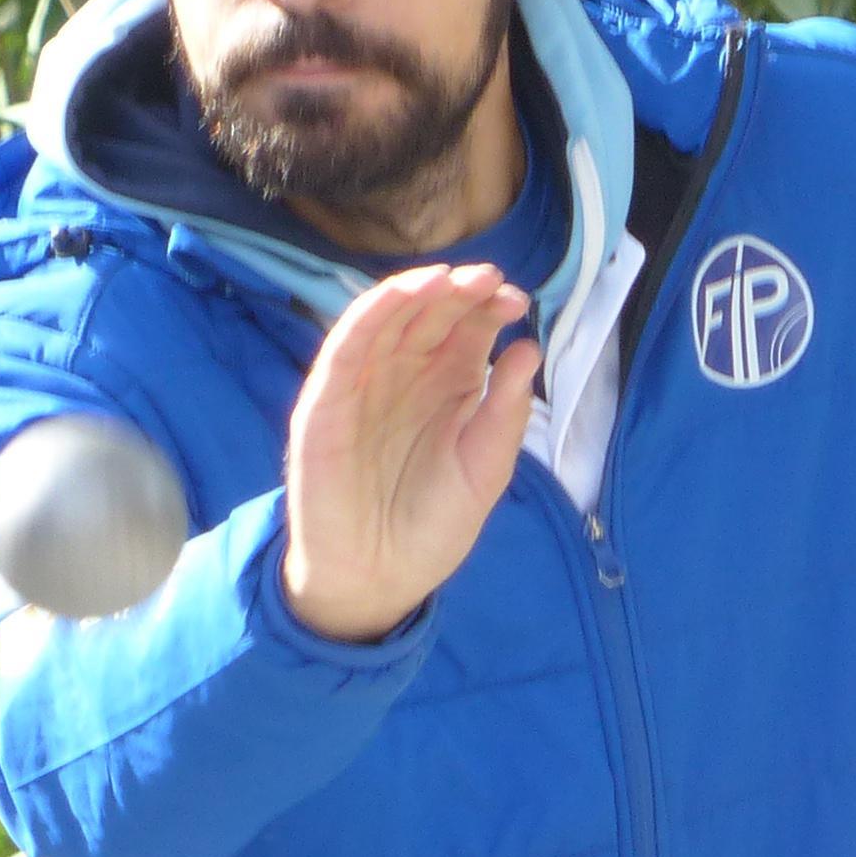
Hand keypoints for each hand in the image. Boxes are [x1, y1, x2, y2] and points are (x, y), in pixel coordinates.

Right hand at [279, 263, 537, 643]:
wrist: (377, 578)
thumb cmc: (432, 527)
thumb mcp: (485, 471)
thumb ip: (506, 414)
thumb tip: (529, 350)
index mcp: (450, 385)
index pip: (468, 329)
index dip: (490, 308)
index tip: (517, 302)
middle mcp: (408, 374)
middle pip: (432, 315)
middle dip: (460, 292)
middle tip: (490, 280)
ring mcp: (365, 383)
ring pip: (388, 319)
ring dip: (417, 291)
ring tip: (451, 278)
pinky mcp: (326, 400)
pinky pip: (345, 345)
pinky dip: (370, 314)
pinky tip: (399, 295)